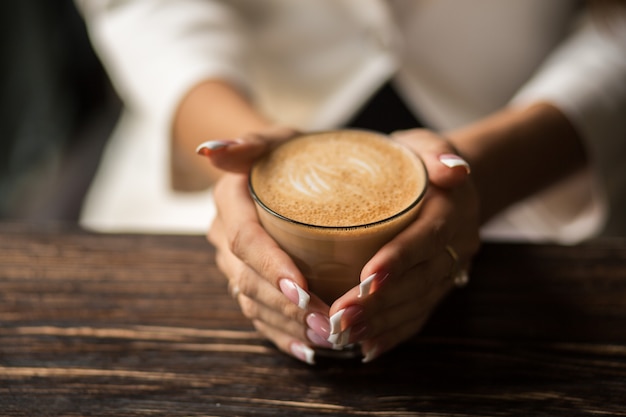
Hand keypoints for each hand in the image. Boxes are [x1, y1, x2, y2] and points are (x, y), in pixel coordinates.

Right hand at [202, 127, 332, 364]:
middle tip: (328, 324)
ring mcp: (234, 262)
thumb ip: (251, 141)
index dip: (271, 267)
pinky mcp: (247, 279)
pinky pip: (258, 314)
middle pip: (248, 279)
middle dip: (286, 307)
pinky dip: (282, 335)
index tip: (303, 289)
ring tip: (327, 340)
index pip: (245, 240)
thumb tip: (211, 151)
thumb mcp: (277, 139)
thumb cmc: (290, 152)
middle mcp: (225, 235)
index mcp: (230, 201)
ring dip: (288, 326)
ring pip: (252, 302)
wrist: (282, 169)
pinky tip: (308, 350)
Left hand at [317, 129, 480, 361]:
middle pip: (420, 280)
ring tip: (345, 334)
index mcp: (451, 210)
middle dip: (380, 302)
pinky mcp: (438, 286)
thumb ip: (436, 152)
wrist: (450, 184)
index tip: (365, 277)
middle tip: (341, 317)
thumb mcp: (425, 145)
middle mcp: (455, 246)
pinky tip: (366, 347)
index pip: (427, 237)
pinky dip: (394, 334)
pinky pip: (420, 315)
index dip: (400, 259)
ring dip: (382, 323)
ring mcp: (448, 270)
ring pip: (419, 304)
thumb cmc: (420, 161)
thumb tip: (454, 169)